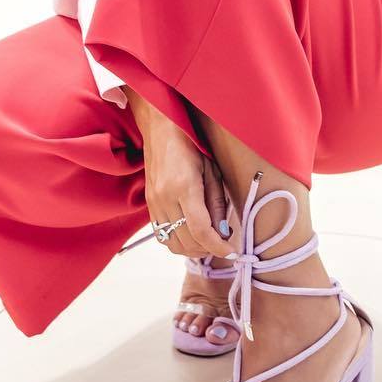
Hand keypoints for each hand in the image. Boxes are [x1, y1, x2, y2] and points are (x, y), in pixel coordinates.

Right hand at [142, 122, 233, 261]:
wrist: (160, 129)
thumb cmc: (191, 144)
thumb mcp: (212, 170)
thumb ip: (217, 203)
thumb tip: (222, 233)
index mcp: (184, 186)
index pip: (201, 230)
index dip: (218, 248)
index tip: (232, 252)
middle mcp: (165, 198)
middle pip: (187, 242)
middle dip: (208, 250)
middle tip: (224, 244)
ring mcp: (153, 202)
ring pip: (173, 244)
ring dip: (193, 249)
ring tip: (208, 241)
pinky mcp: (148, 205)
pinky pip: (162, 235)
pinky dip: (179, 241)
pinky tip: (191, 233)